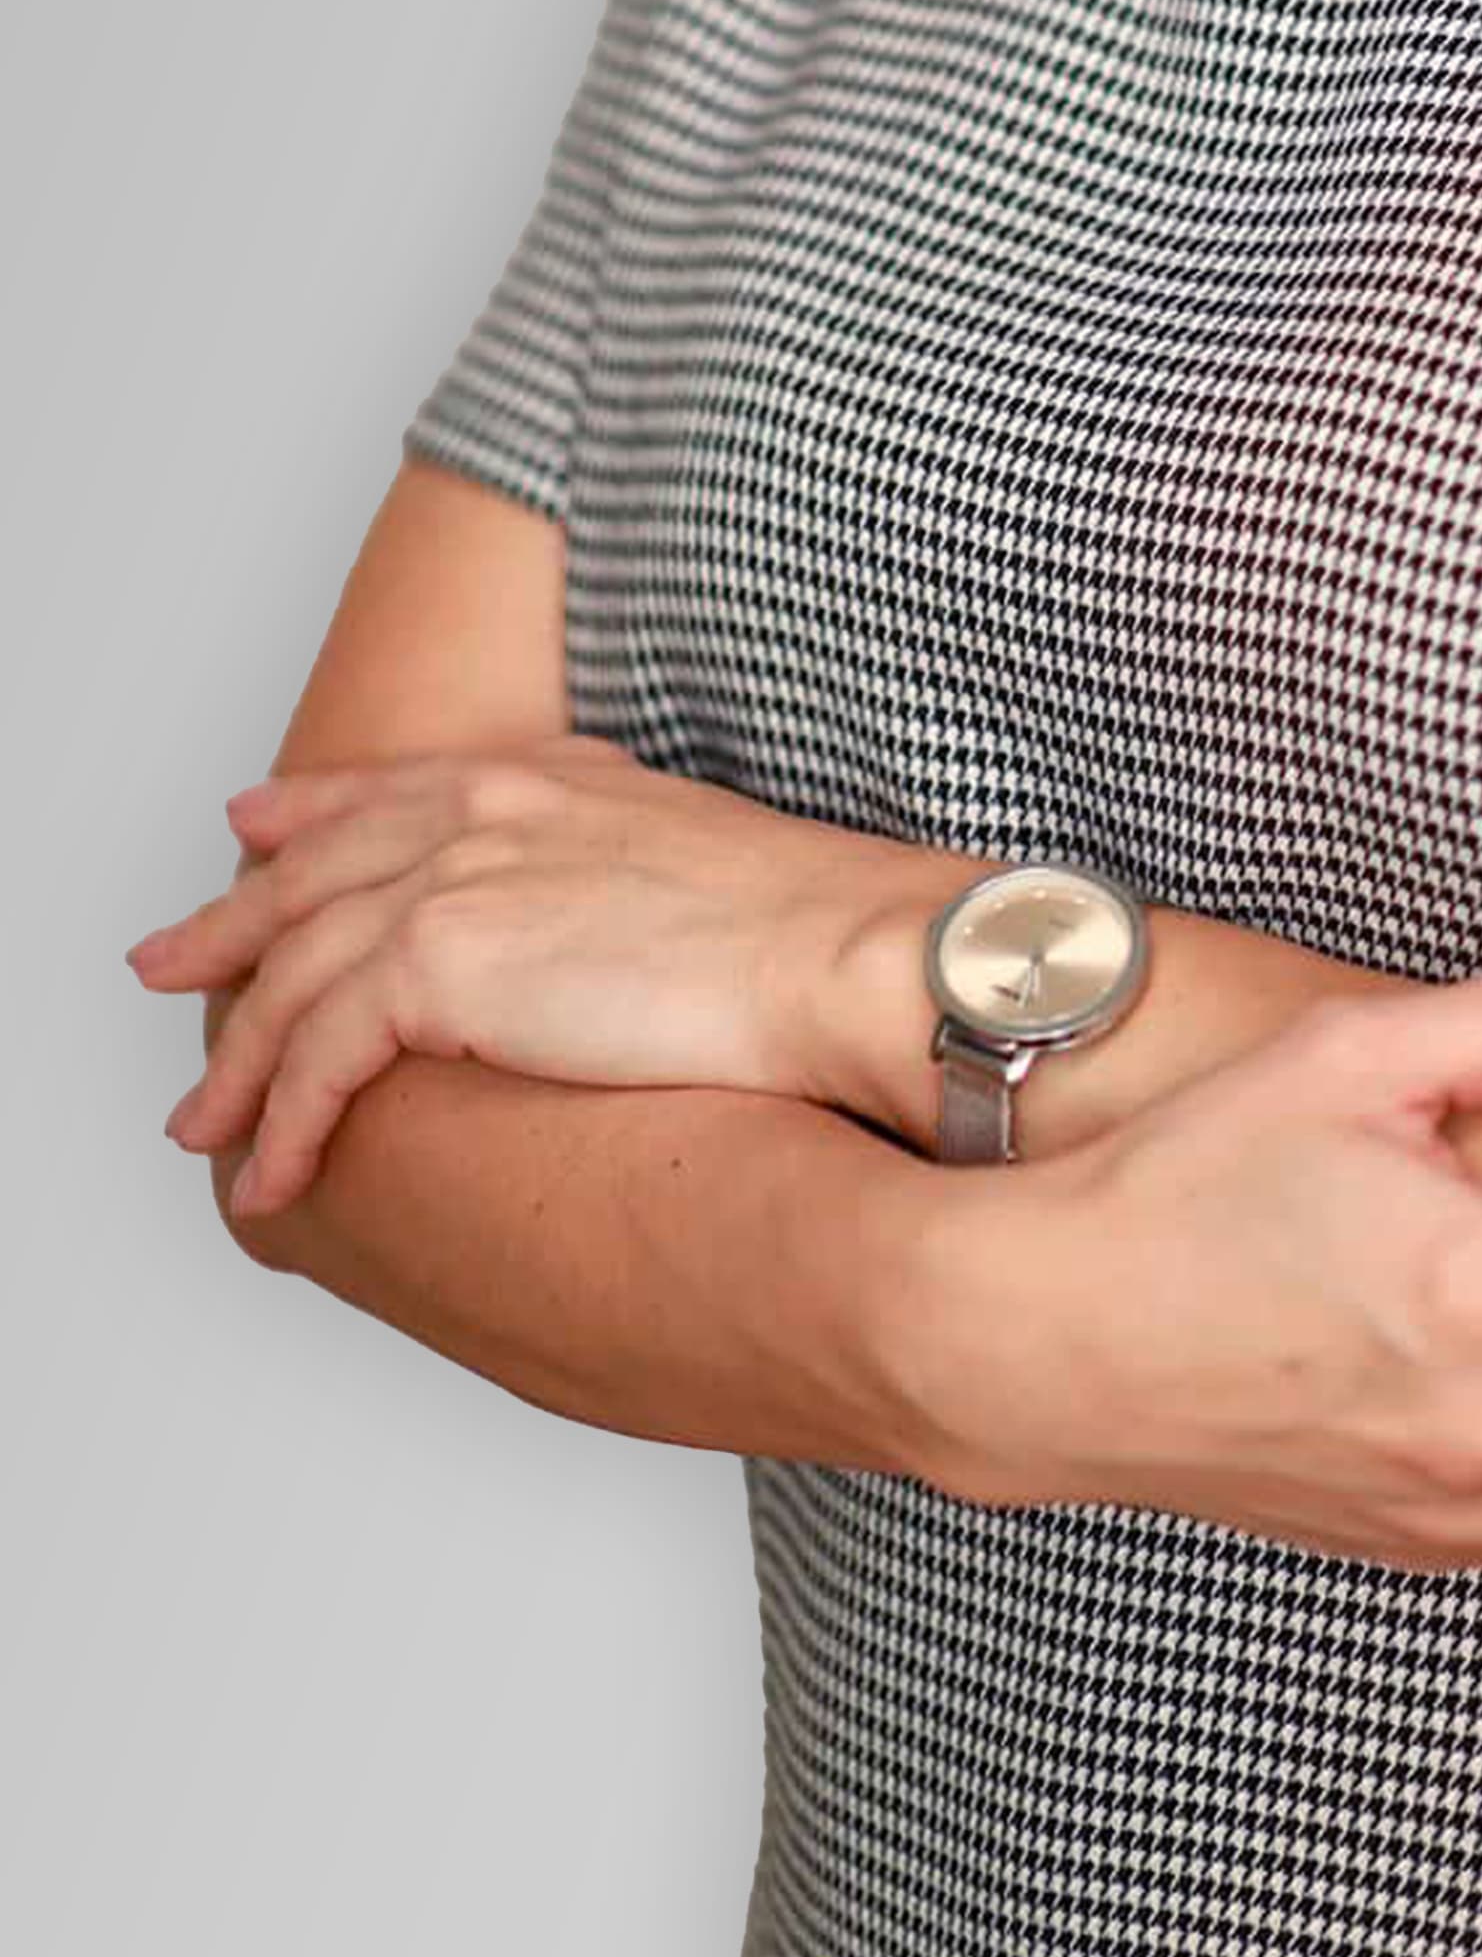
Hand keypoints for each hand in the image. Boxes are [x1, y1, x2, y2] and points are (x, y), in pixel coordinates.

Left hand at [127, 744, 945, 1215]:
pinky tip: (269, 1176)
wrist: (842, 956)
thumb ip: (612, 861)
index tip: (255, 828)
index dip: (310, 812)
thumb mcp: (692, 854)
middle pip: (309, 870)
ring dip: (238, 1059)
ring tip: (201, 1124)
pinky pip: (319, 1055)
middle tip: (164, 968)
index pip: (391, 789)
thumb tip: (590, 927)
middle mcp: (487, 811)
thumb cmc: (810, 931)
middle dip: (227, 927)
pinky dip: (281, 1121)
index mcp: (547, 780)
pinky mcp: (440, 963)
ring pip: (294, 972)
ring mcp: (456, 878)